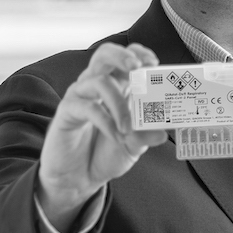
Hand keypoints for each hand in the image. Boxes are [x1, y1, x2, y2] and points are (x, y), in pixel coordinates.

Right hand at [37, 42, 167, 228]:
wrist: (79, 179)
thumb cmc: (105, 155)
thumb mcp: (134, 146)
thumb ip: (147, 135)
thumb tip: (165, 131)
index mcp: (116, 87)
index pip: (125, 58)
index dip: (139, 54)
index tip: (153, 63)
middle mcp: (96, 86)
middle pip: (104, 55)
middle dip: (122, 56)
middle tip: (137, 68)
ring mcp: (80, 96)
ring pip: (98, 80)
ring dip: (118, 103)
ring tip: (128, 128)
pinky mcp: (67, 111)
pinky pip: (87, 106)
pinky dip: (106, 121)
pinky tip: (115, 136)